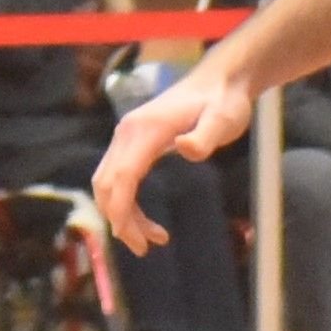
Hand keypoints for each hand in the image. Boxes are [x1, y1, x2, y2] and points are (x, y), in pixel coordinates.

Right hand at [93, 66, 247, 244]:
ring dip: (122, 215)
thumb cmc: (222, 102)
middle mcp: (128, 133)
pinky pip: (119, 179)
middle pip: (107, 183)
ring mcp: (128, 137)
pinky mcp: (133, 144)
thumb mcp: (222, 119)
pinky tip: (149, 223)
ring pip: (109, 184)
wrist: (218, 81)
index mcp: (145, 130)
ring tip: (150, 241)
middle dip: (120, 220)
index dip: (123, 210)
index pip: (122, 176)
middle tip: (144, 248)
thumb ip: (205, 135)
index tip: (135, 240)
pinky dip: (127, 204)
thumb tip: (186, 149)